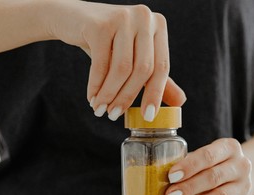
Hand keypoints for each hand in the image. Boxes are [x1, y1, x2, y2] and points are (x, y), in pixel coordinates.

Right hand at [46, 1, 185, 119]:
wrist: (73, 19)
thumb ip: (158, 78)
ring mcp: (123, 18)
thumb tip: (180, 102)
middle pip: (143, 69)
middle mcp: (144, 18)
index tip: (148, 117)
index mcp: (158, 26)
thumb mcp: (135, 58)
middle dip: (128, 97)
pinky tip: (92, 98)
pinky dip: (96, 85)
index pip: (162, 67)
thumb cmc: (109, 42)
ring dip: (110, 94)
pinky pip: (100, 64)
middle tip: (114, 115)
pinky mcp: (100, 24)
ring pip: (122, 69)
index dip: (155, 94)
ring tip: (101, 109)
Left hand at [165, 138, 251, 194]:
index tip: (171, 176)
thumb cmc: (213, 164)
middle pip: (213, 177)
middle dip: (189, 187)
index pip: (208, 155)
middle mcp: (241, 166)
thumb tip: (161, 177)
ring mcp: (243, 187)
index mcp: (230, 148)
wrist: (238, 175)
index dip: (189, 166)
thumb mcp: (204, 155)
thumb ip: (187, 163)